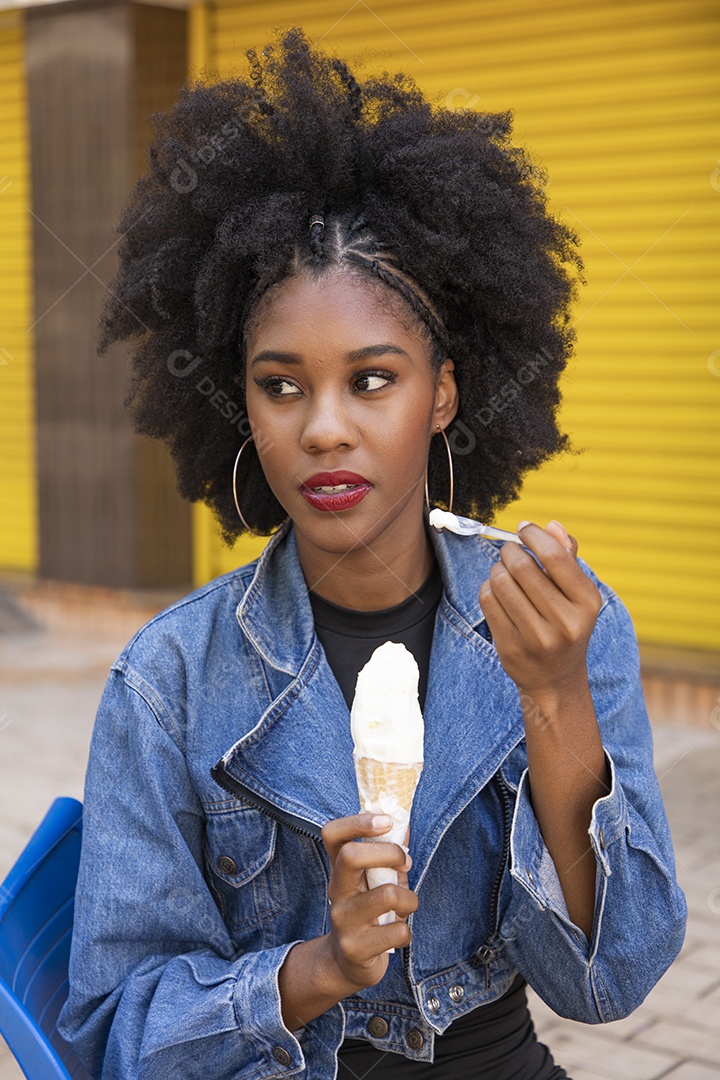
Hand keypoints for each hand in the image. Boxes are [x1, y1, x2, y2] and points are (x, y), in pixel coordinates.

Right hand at [320, 814, 416, 990]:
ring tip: (407, 905)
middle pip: (351, 856)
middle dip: (390, 853)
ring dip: (409, 898)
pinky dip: (407, 931)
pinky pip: (397, 931)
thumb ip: (388, 856)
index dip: (358, 822)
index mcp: (339, 869)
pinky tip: (398, 934)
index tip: (387, 821)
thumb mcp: (373, 881)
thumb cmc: (368, 913)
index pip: (332, 833)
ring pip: (386, 895)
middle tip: (405, 864)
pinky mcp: (356, 948)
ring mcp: (343, 920)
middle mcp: (336, 891)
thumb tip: (406, 825)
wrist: (346, 964)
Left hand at [479, 520, 601, 697]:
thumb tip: (552, 526)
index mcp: (587, 603)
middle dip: (510, 551)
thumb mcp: (578, 596)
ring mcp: (536, 637)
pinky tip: (498, 593)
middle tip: (510, 551)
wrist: (555, 679)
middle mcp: (565, 621)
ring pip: (500, 581)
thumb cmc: (566, 626)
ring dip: (497, 569)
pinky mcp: (510, 646)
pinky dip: (488, 588)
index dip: (534, 535)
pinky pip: (488, 600)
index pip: (555, 556)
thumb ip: (568, 558)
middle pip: (522, 566)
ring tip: (504, 573)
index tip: (523, 528)